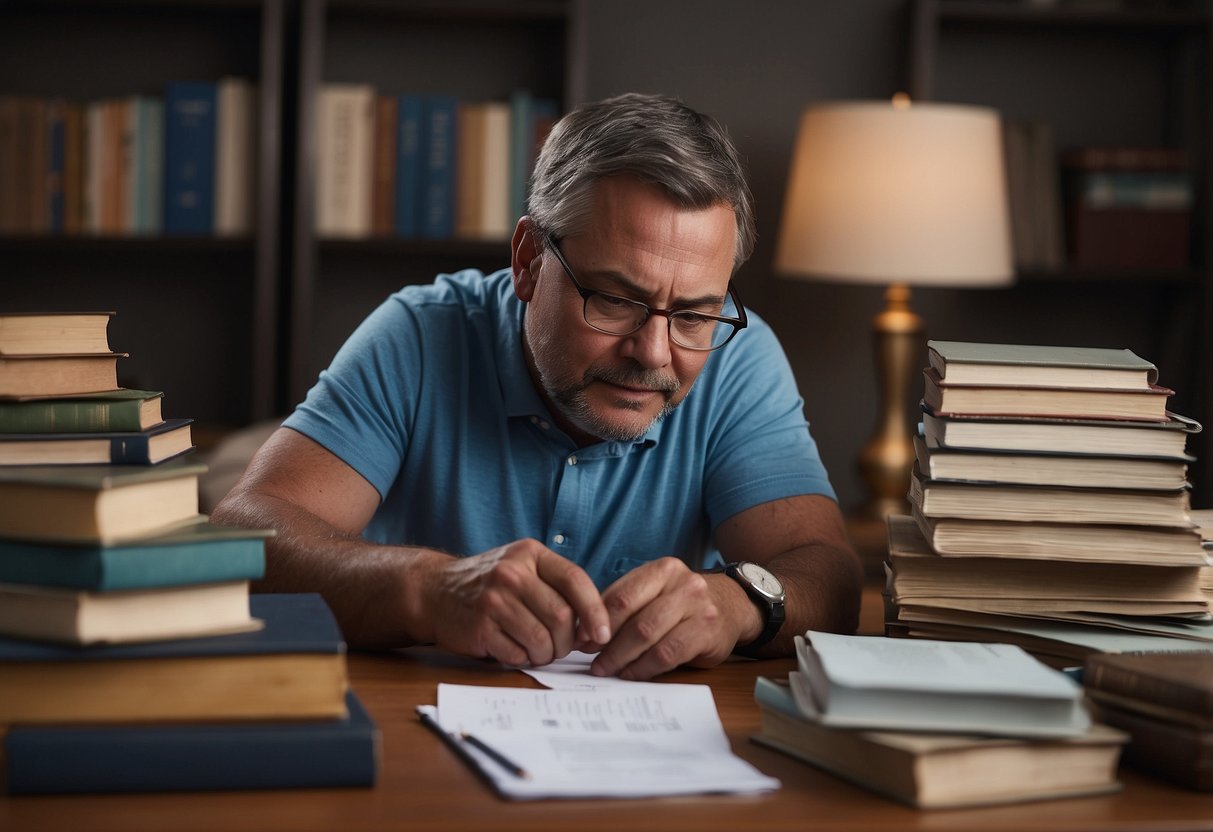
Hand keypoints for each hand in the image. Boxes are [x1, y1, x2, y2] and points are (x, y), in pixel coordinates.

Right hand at [420, 538, 610, 667]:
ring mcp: (494, 600)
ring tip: (538, 650)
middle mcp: (512, 573)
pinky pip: (517, 654)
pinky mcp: (480, 627)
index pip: (575, 580)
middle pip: (561, 616)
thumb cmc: (490, 584)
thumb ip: (556, 587)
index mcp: (530, 554)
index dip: (595, 611)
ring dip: (546, 654)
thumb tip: (595, 627)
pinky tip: (515, 649)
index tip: (603, 634)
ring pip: (542, 639)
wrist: (435, 590)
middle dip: (567, 641)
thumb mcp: (523, 567)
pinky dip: (523, 658)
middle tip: (560, 647)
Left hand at [588, 557, 750, 680]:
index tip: (580, 641)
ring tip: (606, 670)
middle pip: (633, 617)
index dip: (595, 621)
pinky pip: (667, 654)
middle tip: (591, 661)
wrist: (732, 607)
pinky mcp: (707, 632)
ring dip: (621, 658)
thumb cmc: (683, 603)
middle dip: (606, 644)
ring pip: (648, 636)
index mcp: (662, 569)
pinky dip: (644, 668)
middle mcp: (682, 583)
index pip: (621, 596)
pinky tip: (631, 674)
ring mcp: (698, 606)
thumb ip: (625, 605)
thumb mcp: (656, 592)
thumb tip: (584, 633)